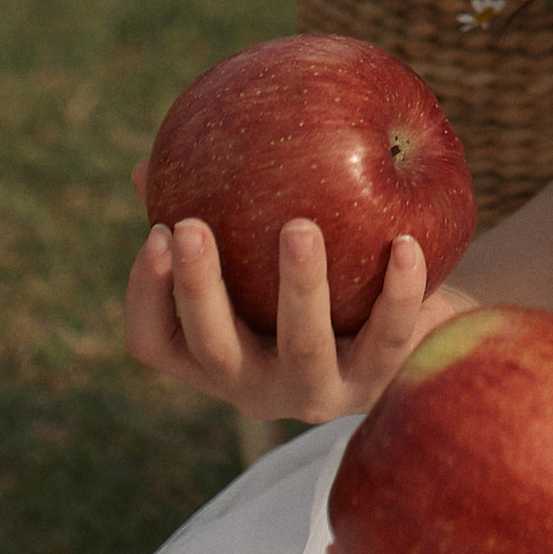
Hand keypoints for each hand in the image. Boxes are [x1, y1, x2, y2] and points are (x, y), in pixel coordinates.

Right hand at [125, 159, 470, 423]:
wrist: (405, 339)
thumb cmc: (315, 281)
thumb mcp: (259, 256)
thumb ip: (214, 214)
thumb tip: (147, 162)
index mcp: (215, 355)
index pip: (154, 340)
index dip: (148, 292)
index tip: (157, 229)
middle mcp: (256, 385)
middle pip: (215, 347)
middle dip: (198, 288)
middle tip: (191, 226)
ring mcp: (317, 391)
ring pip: (304, 347)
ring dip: (300, 286)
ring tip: (299, 227)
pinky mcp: (379, 383)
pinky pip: (390, 337)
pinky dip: (398, 292)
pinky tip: (405, 242)